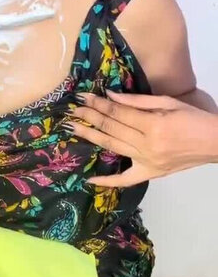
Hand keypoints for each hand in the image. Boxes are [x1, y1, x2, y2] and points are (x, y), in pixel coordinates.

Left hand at [70, 91, 217, 186]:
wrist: (216, 143)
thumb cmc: (193, 118)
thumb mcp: (168, 102)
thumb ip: (137, 100)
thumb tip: (109, 95)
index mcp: (152, 125)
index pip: (117, 113)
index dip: (98, 103)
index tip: (82, 96)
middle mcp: (147, 145)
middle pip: (111, 129)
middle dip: (90, 117)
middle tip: (72, 110)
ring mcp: (148, 162)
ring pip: (113, 148)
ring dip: (92, 137)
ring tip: (74, 129)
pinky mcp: (152, 174)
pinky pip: (126, 180)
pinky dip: (108, 181)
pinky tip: (90, 179)